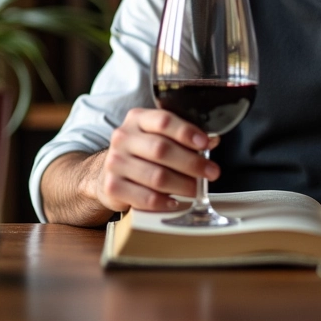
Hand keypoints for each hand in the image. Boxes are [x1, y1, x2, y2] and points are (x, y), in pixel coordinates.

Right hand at [97, 108, 220, 212]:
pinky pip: (144, 198)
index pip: (163, 120)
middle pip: (162, 149)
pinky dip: (164, 202)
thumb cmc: (142, 151)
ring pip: (156, 176)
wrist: (107, 172)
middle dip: (192, 163)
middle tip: (212, 172)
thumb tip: (212, 141)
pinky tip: (175, 202)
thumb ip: (184, 136)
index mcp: (138, 119)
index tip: (206, 143)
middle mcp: (123, 137)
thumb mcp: (160, 136)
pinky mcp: (112, 186)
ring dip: (182, 184)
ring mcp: (115, 162)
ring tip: (196, 189)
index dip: (186, 132)